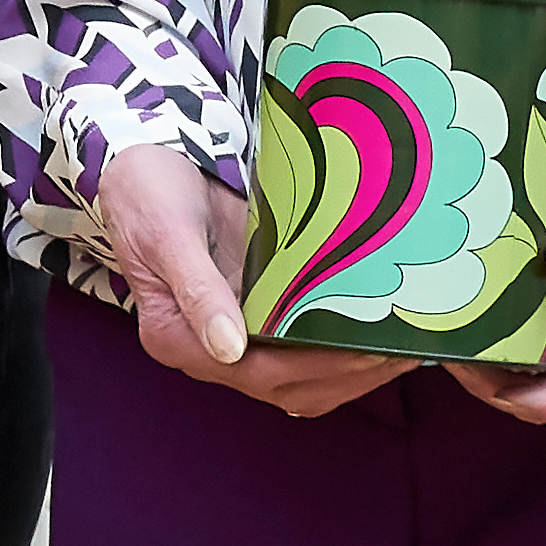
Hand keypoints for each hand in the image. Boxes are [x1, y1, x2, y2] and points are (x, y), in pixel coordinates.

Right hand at [84, 135, 405, 419]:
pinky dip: (338, 353)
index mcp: (176, 336)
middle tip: (404, 352)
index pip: (258, 371)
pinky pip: (299, 352)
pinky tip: (374, 336)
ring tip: (403, 350)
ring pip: (299, 380)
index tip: (368, 351)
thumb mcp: (168, 233)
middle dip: (347, 374)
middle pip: (285, 386)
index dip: (317, 366)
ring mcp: (231, 335)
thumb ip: (198, 292)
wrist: (141, 159)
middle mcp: (205, 347)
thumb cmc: (147, 190)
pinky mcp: (252, 316)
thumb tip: (227, 351)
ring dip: (350, 372)